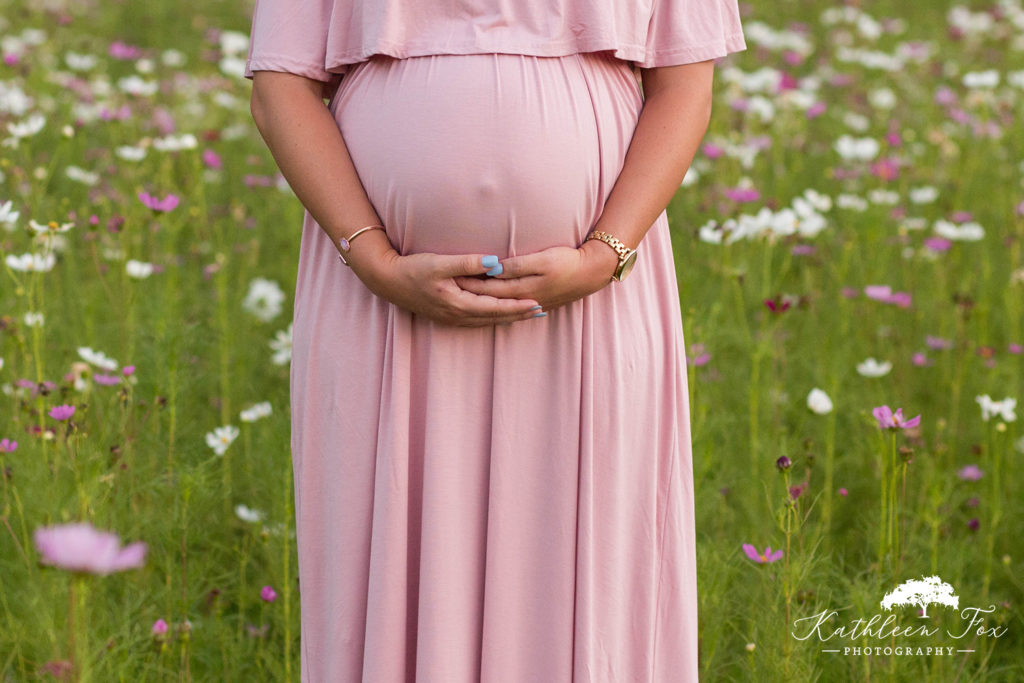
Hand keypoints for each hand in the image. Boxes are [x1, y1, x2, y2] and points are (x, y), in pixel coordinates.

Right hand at [352, 245, 543, 327]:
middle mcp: (457, 316)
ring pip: (487, 321)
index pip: (495, 308)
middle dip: (519, 315)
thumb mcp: (440, 263)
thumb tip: (495, 263)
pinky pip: (477, 320)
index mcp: (458, 304)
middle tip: (542, 311)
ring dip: (508, 318)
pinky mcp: (447, 316)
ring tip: (527, 315)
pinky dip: (493, 318)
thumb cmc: (413, 269)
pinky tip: (501, 315)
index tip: (537, 304)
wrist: (388, 281)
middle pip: (495, 318)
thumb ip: (468, 263)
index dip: (517, 307)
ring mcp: (452, 318)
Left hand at [452, 240, 619, 311]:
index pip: (488, 289)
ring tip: (463, 297)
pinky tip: (488, 307)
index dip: (469, 284)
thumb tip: (493, 269)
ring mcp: (531, 303)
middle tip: (449, 288)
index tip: (451, 278)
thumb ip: (516, 265)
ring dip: (481, 302)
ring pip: (499, 305)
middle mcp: (524, 300)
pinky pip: (510, 307)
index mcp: (523, 289)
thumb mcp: (543, 259)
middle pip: (490, 299)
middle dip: (470, 294)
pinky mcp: (537, 301)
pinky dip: (496, 307)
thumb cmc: (568, 261)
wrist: (592, 273)